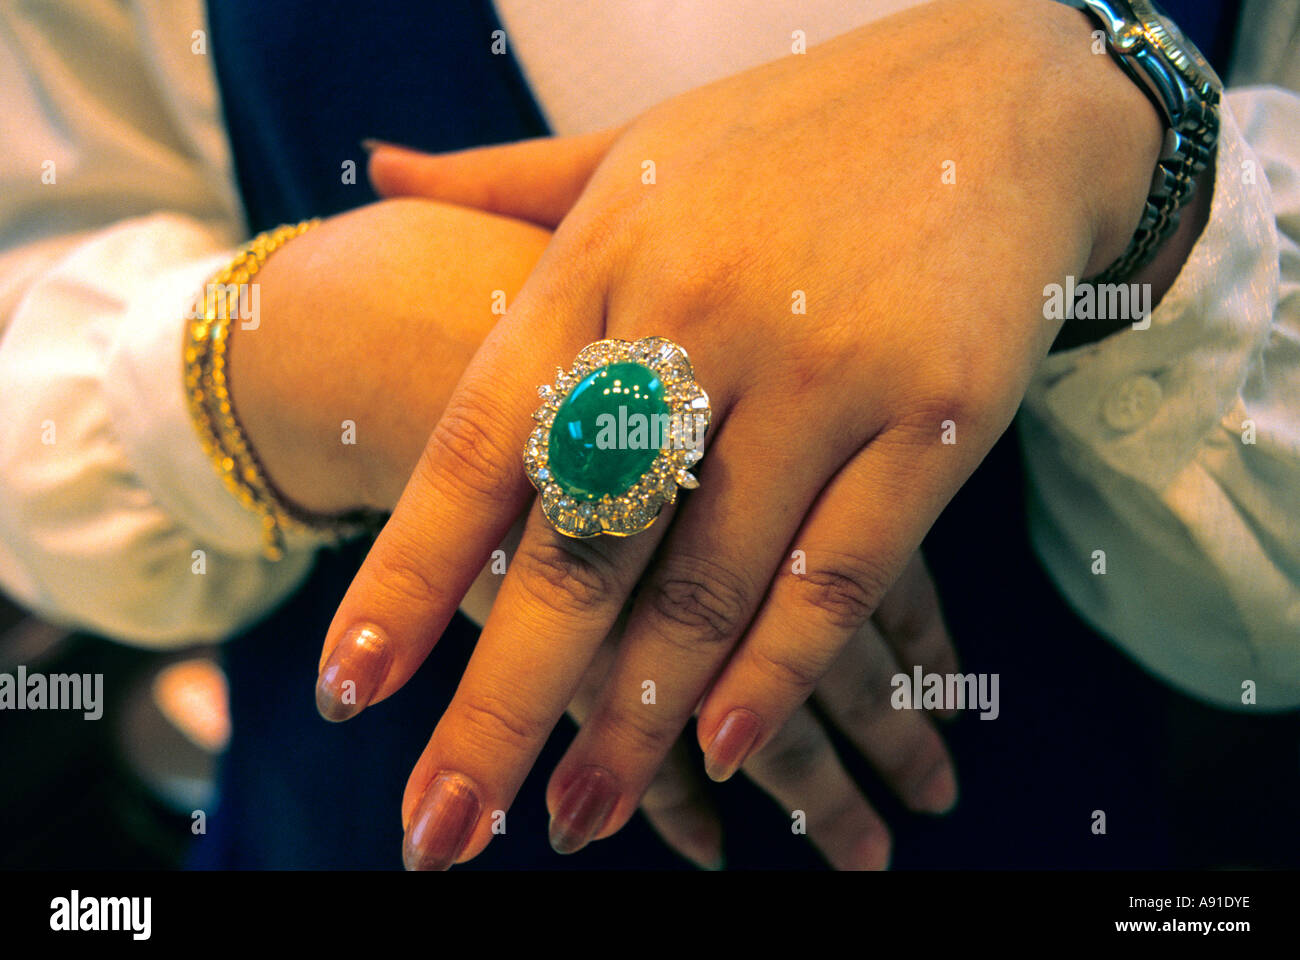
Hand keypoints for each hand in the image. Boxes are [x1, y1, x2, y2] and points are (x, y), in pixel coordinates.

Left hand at [323, 0, 1161, 869]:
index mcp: (606, 261)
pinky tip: (723, 751)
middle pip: (577, 544)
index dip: (407, 577)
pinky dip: (778, 670)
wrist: (1005, 95)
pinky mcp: (935, 417)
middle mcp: (698, 319)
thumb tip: (381, 174)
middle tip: (438, 827)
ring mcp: (822, 370)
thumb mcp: (637, 146)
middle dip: (500, 705)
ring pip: (706, 580)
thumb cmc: (797, 136)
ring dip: (633, 720)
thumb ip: (505, 178)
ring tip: (575, 817)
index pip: (479, 445)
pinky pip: (840, 571)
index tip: (348, 688)